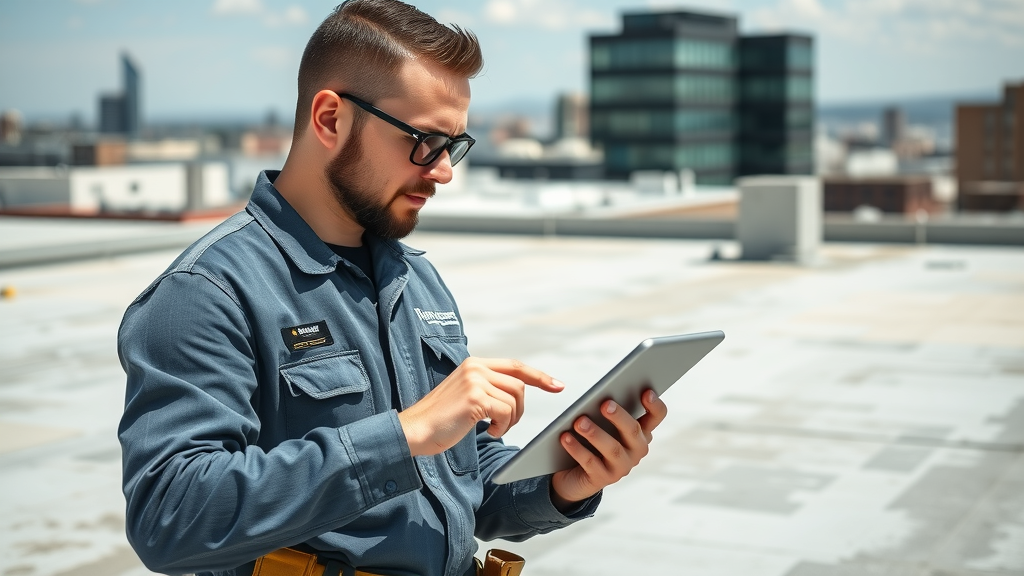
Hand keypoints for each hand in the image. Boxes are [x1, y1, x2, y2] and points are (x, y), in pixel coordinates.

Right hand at [399, 357, 563, 456]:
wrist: (414, 430)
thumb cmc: (440, 420)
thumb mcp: (466, 395)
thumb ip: (487, 387)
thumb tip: (516, 393)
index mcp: (474, 363)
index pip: (515, 366)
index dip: (539, 376)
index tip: (558, 386)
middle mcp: (475, 367)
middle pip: (519, 385)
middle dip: (520, 409)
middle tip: (506, 424)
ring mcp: (475, 381)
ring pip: (515, 399)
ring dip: (510, 419)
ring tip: (494, 428)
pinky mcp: (475, 398)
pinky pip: (505, 412)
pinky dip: (502, 426)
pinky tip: (488, 432)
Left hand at [550, 389, 666, 508]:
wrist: (575, 473)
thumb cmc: (592, 440)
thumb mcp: (603, 423)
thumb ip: (606, 410)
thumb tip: (600, 395)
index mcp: (640, 432)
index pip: (656, 417)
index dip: (654, 405)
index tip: (645, 391)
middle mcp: (636, 450)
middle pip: (633, 431)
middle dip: (619, 417)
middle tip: (605, 404)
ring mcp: (621, 467)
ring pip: (612, 449)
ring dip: (595, 433)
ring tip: (579, 422)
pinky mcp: (602, 479)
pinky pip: (590, 462)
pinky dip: (577, 449)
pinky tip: (566, 437)